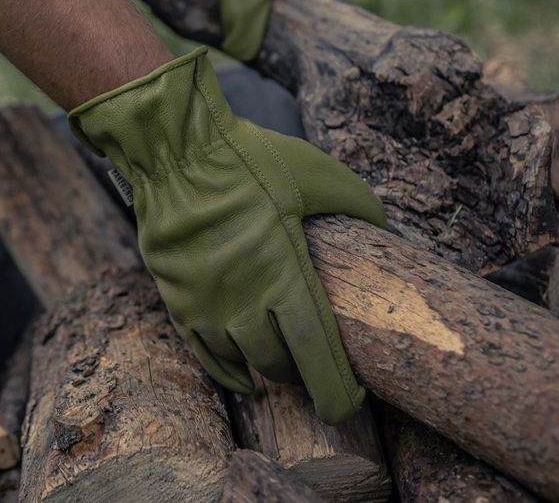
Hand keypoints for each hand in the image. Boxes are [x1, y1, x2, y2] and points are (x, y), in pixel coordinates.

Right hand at [70, 47, 384, 422]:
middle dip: (304, 375)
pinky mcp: (178, 301)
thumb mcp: (315, 173)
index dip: (337, 391)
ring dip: (268, 370)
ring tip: (282, 365)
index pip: (317, 356)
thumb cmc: (248, 160)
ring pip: (244, 363)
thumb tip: (382, 224)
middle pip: (280, 366)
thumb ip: (356, 202)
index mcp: (283, 277)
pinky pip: (204, 354)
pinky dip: (228, 372)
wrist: (176, 153)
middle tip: (317, 366)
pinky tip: (242, 376)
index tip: (351, 405)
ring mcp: (206, 307)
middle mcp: (243, 303)